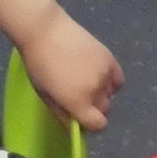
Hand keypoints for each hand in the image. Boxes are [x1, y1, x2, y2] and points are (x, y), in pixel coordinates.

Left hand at [18, 7, 122, 131]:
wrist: (45, 31)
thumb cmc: (38, 64)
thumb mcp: (44, 94)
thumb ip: (61, 114)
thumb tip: (74, 127)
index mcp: (79, 102)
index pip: (98, 125)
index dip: (90, 125)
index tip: (81, 119)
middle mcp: (96, 91)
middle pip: (104, 109)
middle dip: (93, 108)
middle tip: (79, 97)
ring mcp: (106, 74)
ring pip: (110, 94)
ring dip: (101, 93)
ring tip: (86, 81)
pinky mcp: (111, 60)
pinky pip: (118, 80)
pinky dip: (111, 82)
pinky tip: (99, 76)